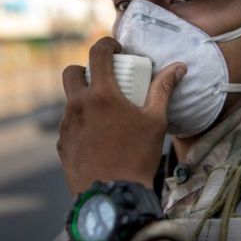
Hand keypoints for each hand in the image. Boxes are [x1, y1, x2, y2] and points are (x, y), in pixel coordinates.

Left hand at [57, 37, 185, 195]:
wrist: (113, 196)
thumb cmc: (138, 157)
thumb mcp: (156, 121)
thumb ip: (163, 90)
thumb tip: (178, 67)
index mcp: (101, 95)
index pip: (97, 53)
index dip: (106, 44)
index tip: (117, 49)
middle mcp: (77, 106)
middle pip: (71, 72)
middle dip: (85, 69)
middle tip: (103, 80)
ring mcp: (66, 126)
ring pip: (69, 101)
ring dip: (83, 99)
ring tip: (104, 114)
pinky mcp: (61, 144)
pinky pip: (68, 125)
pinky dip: (80, 123)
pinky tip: (97, 137)